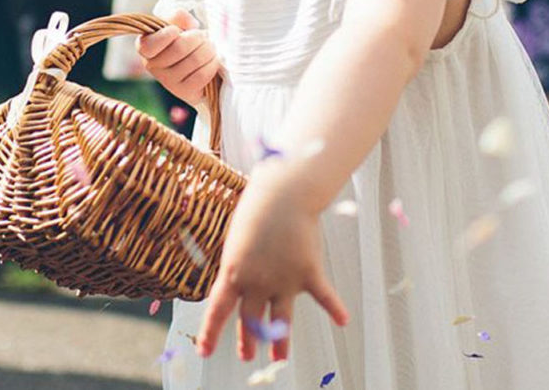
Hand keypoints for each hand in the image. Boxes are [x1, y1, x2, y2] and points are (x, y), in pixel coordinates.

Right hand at [135, 9, 219, 106]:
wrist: (200, 62)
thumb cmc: (186, 39)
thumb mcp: (179, 23)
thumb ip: (179, 16)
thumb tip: (187, 21)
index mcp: (145, 47)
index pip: (149, 45)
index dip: (167, 35)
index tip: (177, 31)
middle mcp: (153, 67)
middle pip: (180, 48)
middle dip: (198, 38)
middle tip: (203, 37)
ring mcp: (168, 82)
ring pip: (194, 60)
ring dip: (209, 50)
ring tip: (209, 48)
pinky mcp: (184, 92)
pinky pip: (202, 75)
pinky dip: (212, 64)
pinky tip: (213, 60)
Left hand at [197, 162, 348, 361]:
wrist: (285, 191)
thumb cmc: (258, 204)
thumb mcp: (237, 235)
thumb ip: (239, 261)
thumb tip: (240, 278)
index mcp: (233, 271)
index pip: (218, 309)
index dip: (211, 332)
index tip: (205, 351)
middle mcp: (257, 282)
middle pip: (251, 320)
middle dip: (248, 339)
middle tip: (247, 354)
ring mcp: (284, 280)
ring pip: (281, 321)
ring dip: (281, 341)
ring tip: (280, 358)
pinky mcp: (309, 272)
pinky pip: (324, 296)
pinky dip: (335, 308)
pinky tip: (343, 320)